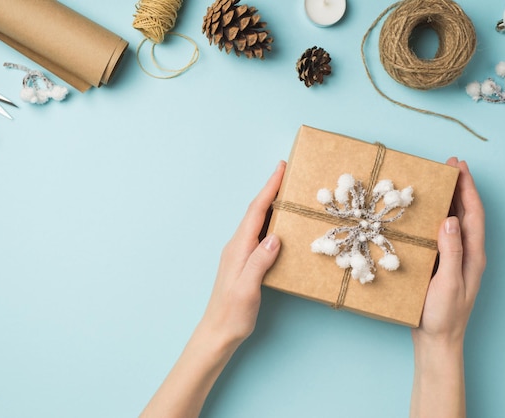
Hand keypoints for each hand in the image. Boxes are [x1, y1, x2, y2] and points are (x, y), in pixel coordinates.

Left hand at [140, 161, 285, 417]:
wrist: (217, 332)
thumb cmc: (232, 313)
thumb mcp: (247, 288)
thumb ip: (259, 262)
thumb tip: (274, 237)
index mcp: (239, 248)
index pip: (256, 212)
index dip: (269, 189)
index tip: (280, 169)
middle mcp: (237, 246)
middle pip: (256, 211)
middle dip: (271, 190)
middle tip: (287, 173)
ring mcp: (240, 253)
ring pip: (257, 222)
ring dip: (271, 205)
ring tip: (287, 193)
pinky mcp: (244, 262)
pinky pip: (259, 234)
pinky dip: (270, 223)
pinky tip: (280, 226)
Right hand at [410, 157, 485, 417]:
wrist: (436, 339)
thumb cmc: (444, 315)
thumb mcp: (449, 282)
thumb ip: (451, 251)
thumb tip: (451, 219)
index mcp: (473, 255)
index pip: (473, 214)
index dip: (467, 188)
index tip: (459, 167)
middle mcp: (466, 253)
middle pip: (467, 212)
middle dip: (460, 187)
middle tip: (449, 165)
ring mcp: (454, 258)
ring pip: (455, 221)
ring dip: (449, 199)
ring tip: (439, 180)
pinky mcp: (441, 263)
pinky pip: (441, 233)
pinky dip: (436, 216)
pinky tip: (425, 212)